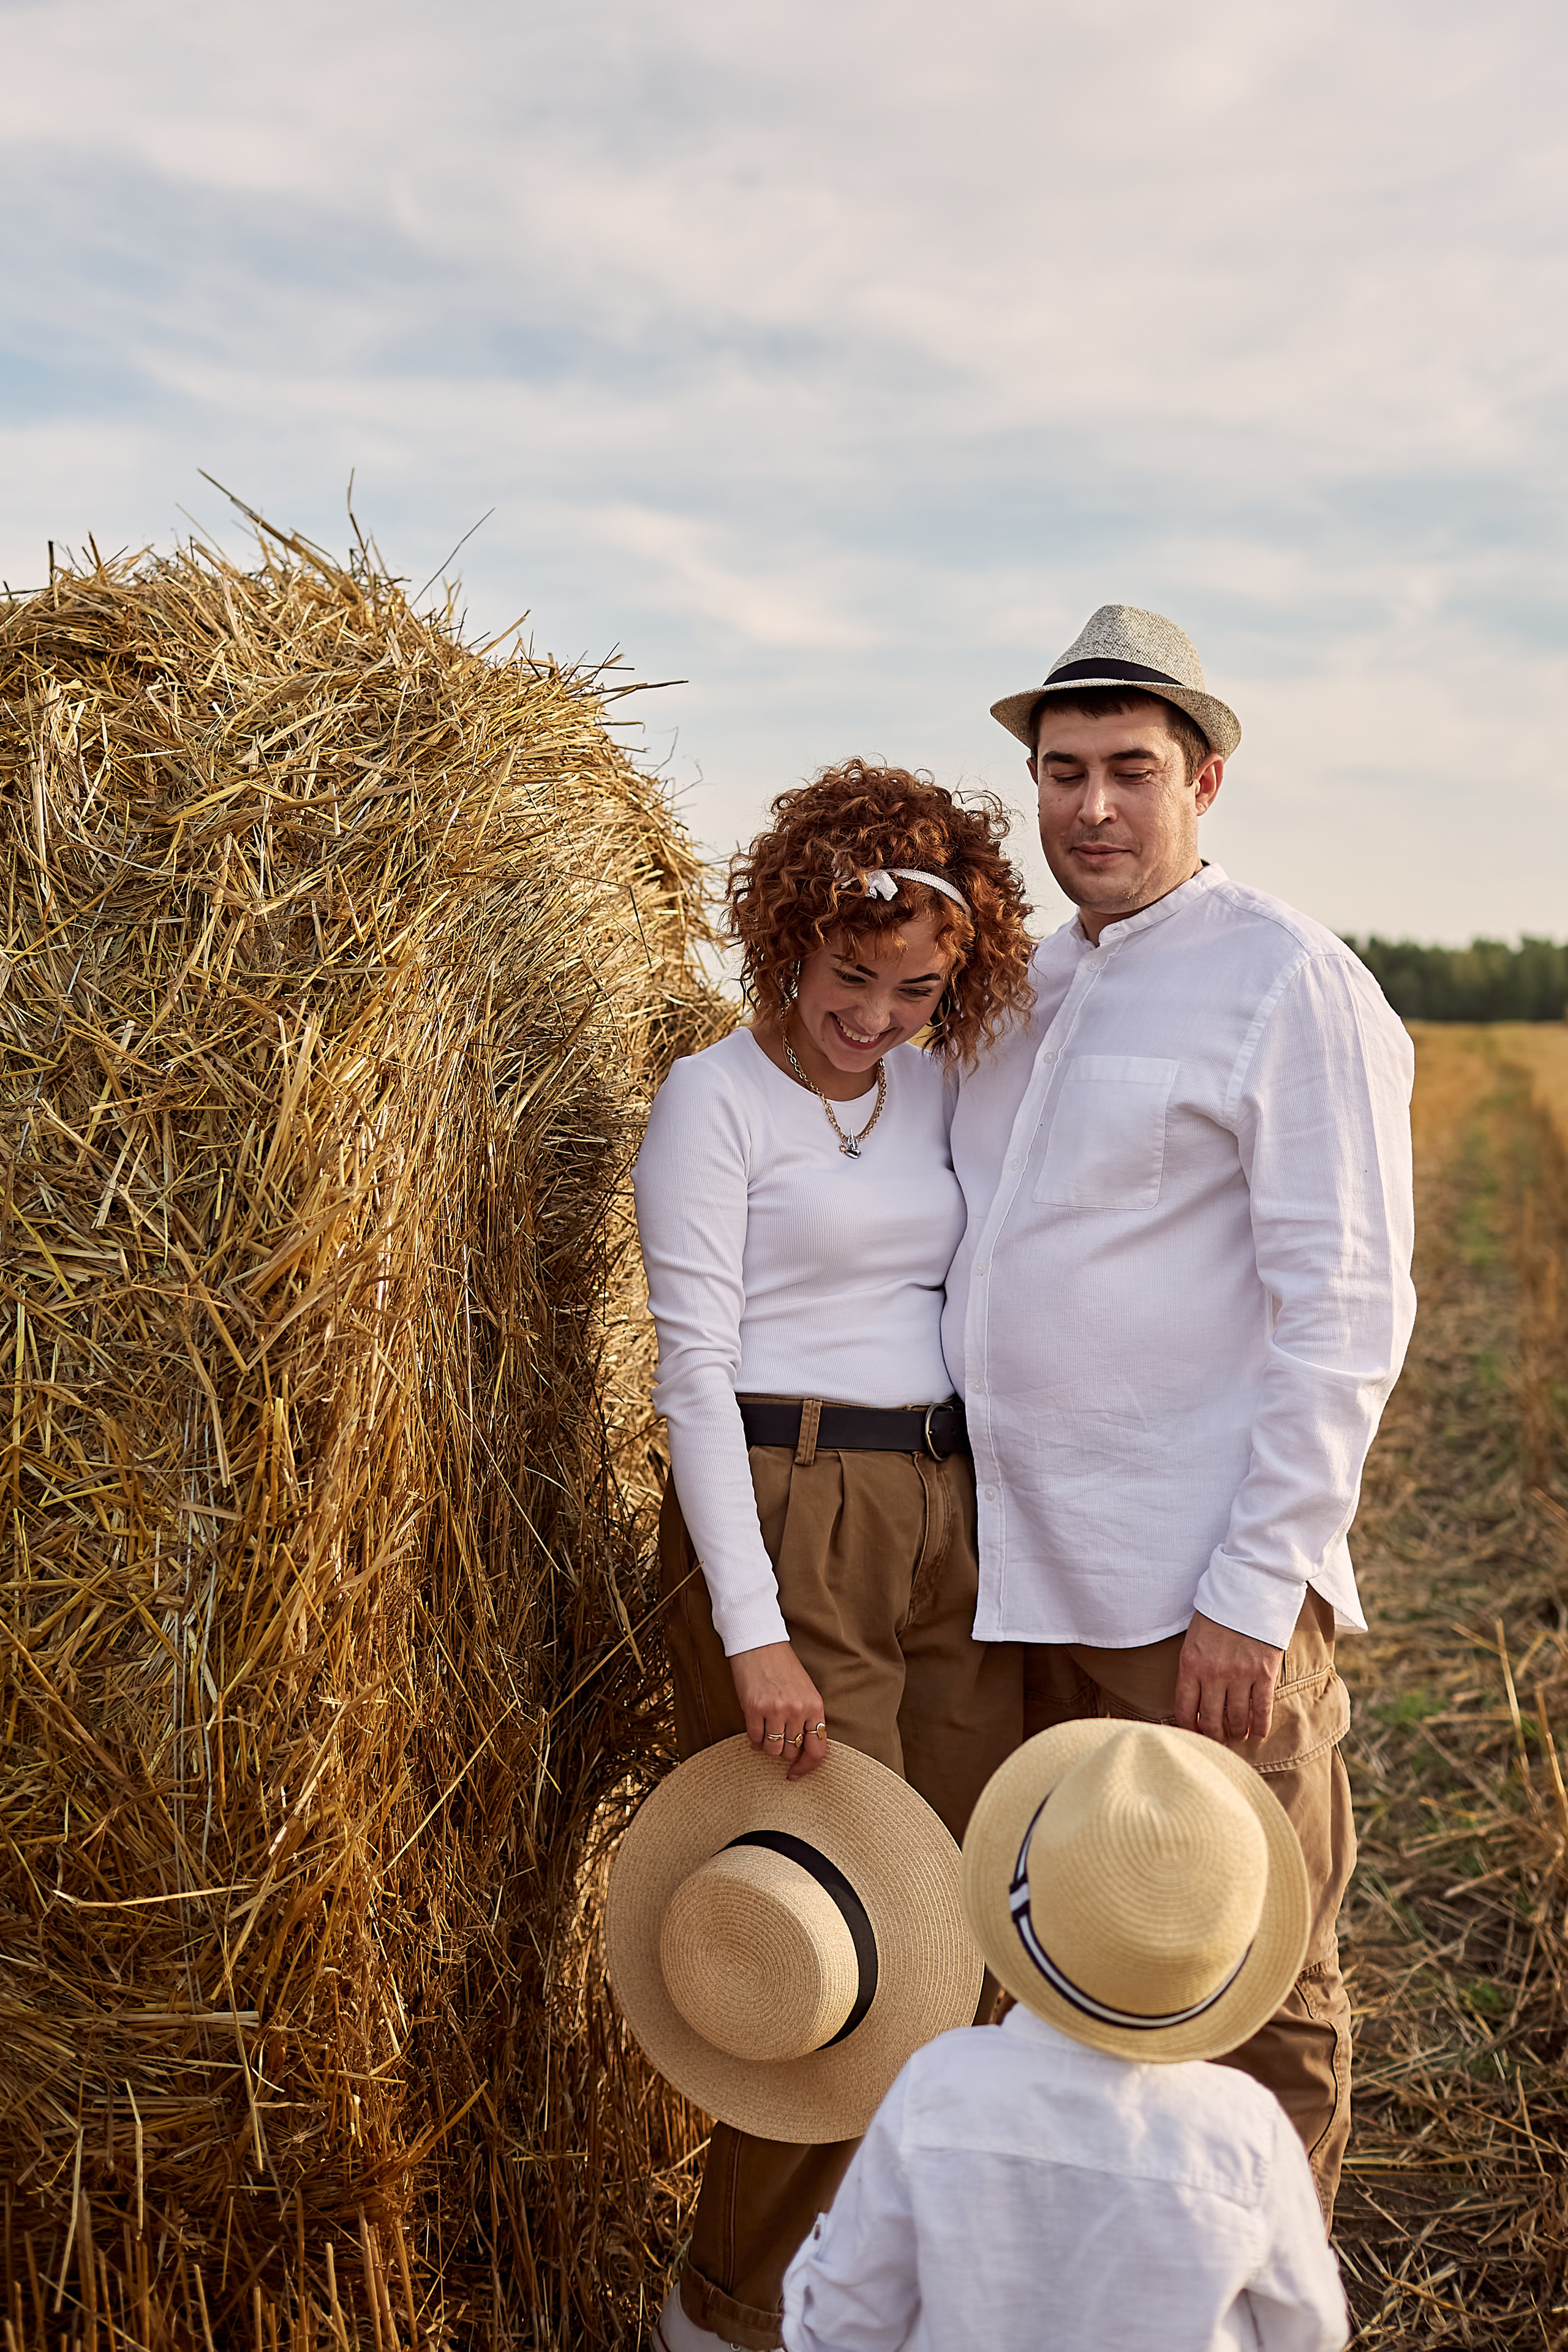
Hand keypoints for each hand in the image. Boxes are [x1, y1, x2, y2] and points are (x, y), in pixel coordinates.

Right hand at [729, 1642, 828, 1779]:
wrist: (759, 1643)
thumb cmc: (782, 1667)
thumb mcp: (805, 1691)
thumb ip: (807, 1718)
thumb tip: (801, 1751)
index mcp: (815, 1705)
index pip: (818, 1750)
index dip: (807, 1767)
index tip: (795, 1773)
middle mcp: (798, 1709)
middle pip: (792, 1752)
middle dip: (783, 1750)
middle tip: (777, 1737)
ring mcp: (776, 1709)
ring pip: (773, 1750)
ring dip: (767, 1746)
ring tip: (765, 1732)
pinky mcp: (754, 1708)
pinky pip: (755, 1739)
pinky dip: (754, 1739)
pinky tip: (754, 1727)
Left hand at [1174, 1611, 1282, 1745]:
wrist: (1248, 1591)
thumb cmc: (1217, 1614)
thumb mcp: (1194, 1639)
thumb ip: (1193, 1669)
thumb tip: (1195, 1703)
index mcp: (1190, 1664)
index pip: (1185, 1709)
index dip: (1189, 1728)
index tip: (1194, 1735)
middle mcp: (1213, 1674)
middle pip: (1211, 1721)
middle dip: (1214, 1737)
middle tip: (1218, 1741)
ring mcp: (1240, 1675)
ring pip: (1236, 1720)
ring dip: (1237, 1733)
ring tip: (1238, 1736)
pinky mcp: (1264, 1674)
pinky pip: (1261, 1710)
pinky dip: (1259, 1727)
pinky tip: (1257, 1735)